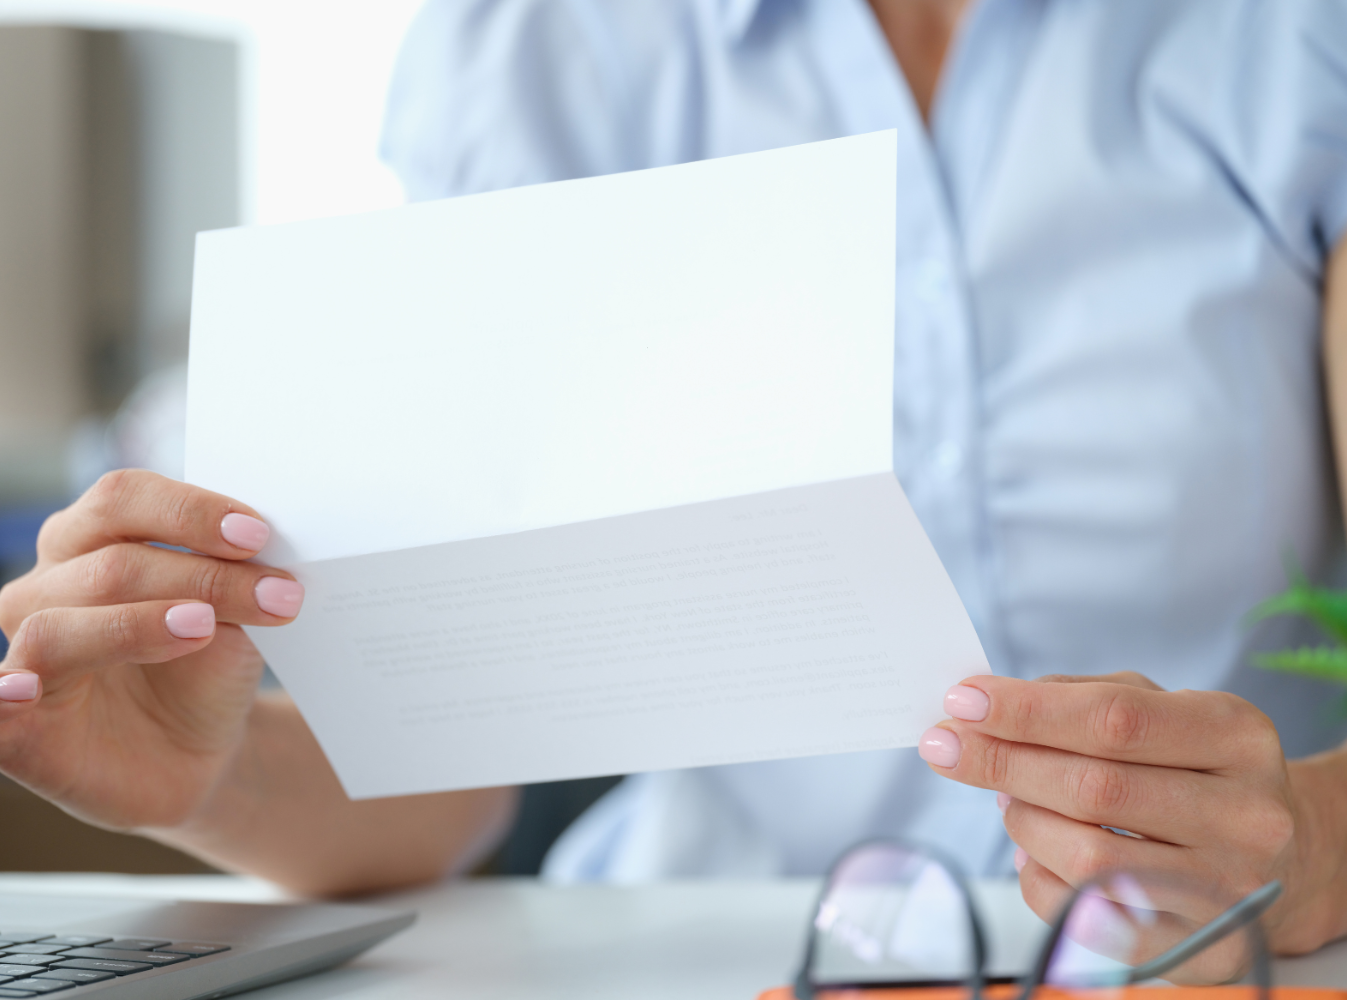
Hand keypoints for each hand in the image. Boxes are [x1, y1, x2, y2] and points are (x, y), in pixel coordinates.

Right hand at [0, 469, 303, 832]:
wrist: (200, 751)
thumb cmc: (207, 668)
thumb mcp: (232, 615)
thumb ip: (231, 576)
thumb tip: (262, 544)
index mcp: (91, 540)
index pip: (122, 498)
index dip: (189, 512)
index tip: (257, 535)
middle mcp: (46, 588)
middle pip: (109, 563)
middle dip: (201, 576)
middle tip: (278, 594)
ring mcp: (24, 657)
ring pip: (59, 626)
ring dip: (141, 623)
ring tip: (204, 626)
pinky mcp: (18, 729)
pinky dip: (5, 696)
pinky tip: (25, 691)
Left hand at [918, 672, 1346, 955]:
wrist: (1286, 855)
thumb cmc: (1198, 770)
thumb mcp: (1162, 709)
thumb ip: (1081, 697)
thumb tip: (984, 705)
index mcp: (1236, 736)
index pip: (1114, 720)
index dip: (1026, 711)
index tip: (962, 703)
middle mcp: (1246, 815)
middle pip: (1094, 787)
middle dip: (1002, 762)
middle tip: (946, 747)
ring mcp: (1227, 888)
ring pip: (1087, 854)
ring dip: (1021, 819)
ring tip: (1006, 796)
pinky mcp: (1198, 944)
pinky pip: (1085, 913)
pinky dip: (1039, 873)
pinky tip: (1034, 846)